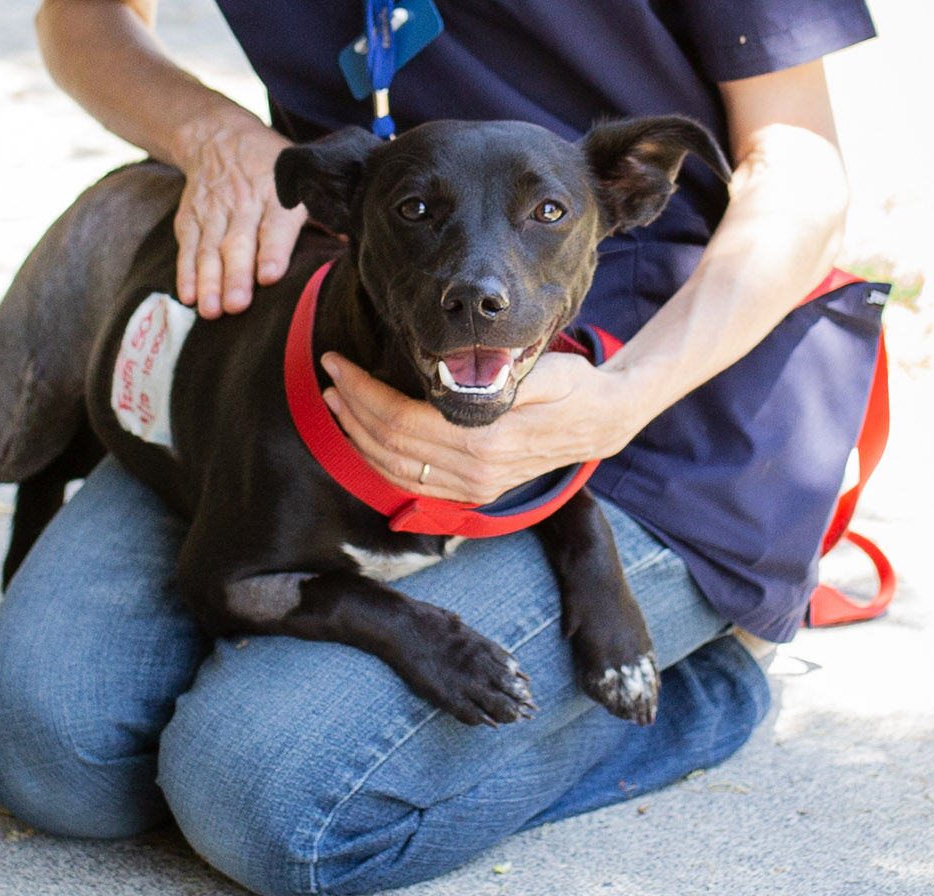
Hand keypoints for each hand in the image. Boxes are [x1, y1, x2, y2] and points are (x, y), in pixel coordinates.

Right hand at [173, 114, 308, 316]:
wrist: (220, 135)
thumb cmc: (272, 167)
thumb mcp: (300, 178)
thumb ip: (322, 212)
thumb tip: (348, 242)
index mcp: (276, 194)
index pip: (275, 224)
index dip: (273, 251)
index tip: (270, 277)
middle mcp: (243, 202)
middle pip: (238, 242)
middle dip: (236, 275)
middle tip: (236, 306)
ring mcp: (214, 210)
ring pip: (210, 248)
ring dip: (209, 281)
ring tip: (211, 310)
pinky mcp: (191, 217)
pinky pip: (188, 247)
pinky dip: (186, 272)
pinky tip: (187, 296)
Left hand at [319, 352, 646, 503]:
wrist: (604, 421)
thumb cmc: (572, 385)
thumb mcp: (541, 369)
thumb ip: (497, 376)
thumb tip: (449, 371)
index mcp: (485, 441)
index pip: (402, 419)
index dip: (362, 391)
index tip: (339, 364)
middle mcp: (475, 472)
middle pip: (391, 444)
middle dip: (351, 408)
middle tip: (329, 375)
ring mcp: (474, 488)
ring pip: (394, 470)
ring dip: (357, 436)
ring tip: (336, 403)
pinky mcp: (475, 492)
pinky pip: (413, 485)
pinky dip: (380, 463)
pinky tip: (364, 439)